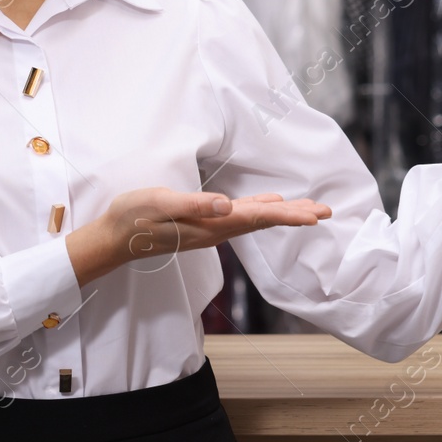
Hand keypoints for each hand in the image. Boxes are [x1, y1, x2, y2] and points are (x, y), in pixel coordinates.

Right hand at [100, 187, 331, 268]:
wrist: (114, 238)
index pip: (258, 218)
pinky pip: (241, 217)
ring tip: (309, 210)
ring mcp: (210, 228)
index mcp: (211, 224)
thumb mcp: (160, 203)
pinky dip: (261, 209)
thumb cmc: (134, 217)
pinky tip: (269, 203)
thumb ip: (194, 204)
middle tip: (326, 212)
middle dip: (296, 216)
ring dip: (283, 214)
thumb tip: (227, 205)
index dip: (288, 215)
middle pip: (264, 222)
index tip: (315, 216)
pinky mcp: (203, 224)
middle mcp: (216, 229)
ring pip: (256, 220)